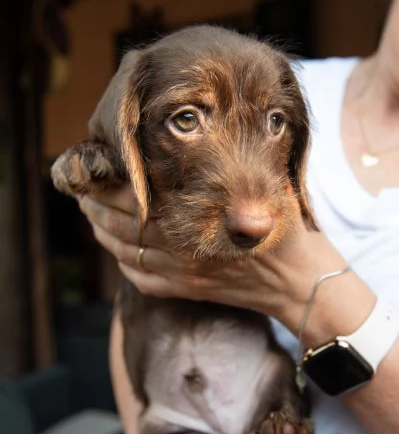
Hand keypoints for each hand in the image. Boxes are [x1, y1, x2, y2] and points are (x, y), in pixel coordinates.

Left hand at [78, 186, 372, 346]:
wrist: (301, 284)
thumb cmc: (289, 234)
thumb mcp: (270, 193)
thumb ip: (240, 174)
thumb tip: (216, 143)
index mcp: (200, 224)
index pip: (141, 203)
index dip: (112, 188)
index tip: (96, 171)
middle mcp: (185, 253)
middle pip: (125, 229)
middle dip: (96, 208)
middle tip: (81, 190)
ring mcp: (185, 276)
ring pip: (128, 256)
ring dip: (103, 235)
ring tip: (89, 215)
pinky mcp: (190, 291)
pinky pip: (145, 282)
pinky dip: (124, 266)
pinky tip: (116, 252)